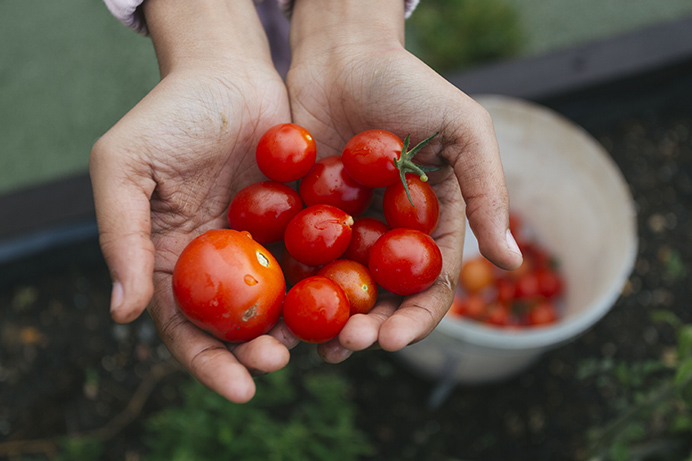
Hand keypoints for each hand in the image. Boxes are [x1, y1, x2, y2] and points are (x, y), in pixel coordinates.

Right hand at [89, 0, 296, 402]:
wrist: (229, 70)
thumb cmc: (168, 113)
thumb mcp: (125, 167)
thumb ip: (122, 237)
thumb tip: (123, 313)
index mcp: (174, 260)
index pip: (188, 327)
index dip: (210, 362)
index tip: (242, 388)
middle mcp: (220, 263)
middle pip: (240, 324)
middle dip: (261, 352)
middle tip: (283, 361)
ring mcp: (263, 245)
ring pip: (286, 301)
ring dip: (305, 327)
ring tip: (329, 341)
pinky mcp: (300, 224)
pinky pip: (317, 262)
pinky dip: (333, 284)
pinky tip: (355, 300)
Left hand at [286, 0, 522, 361]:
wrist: (343, 53)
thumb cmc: (409, 85)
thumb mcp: (463, 130)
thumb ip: (487, 192)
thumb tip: (513, 263)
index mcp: (431, 224)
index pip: (429, 284)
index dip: (417, 317)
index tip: (395, 339)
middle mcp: (389, 234)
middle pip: (382, 297)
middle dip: (369, 328)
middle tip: (348, 345)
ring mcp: (345, 228)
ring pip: (339, 288)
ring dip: (329, 321)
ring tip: (315, 345)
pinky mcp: (304, 216)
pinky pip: (300, 259)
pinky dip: (293, 287)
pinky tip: (280, 311)